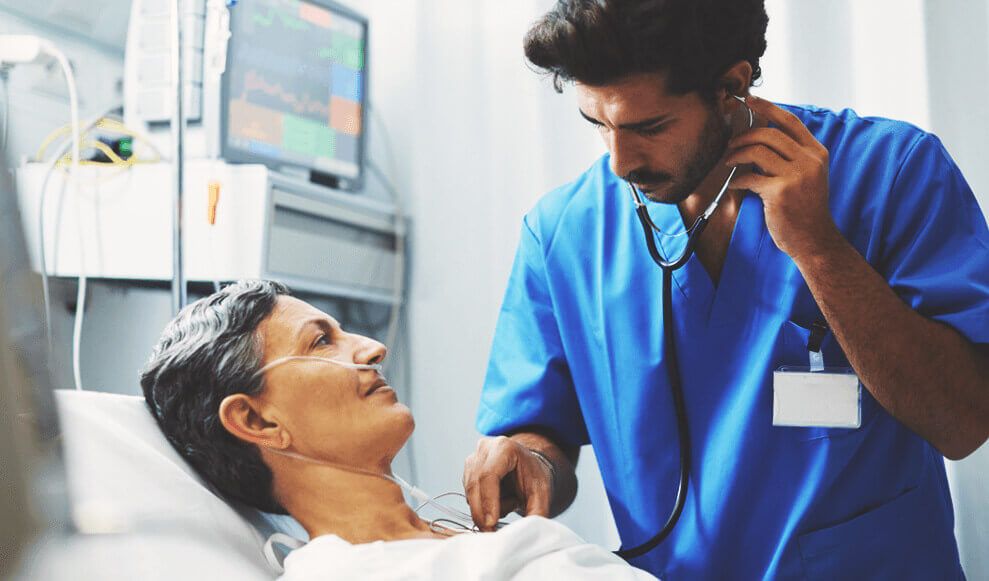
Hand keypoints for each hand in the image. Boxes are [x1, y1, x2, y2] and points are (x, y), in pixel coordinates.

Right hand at [463, 436, 552, 531]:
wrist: (526, 468)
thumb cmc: (533, 477)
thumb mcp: (541, 492)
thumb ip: (537, 511)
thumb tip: (528, 531)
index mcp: (504, 447)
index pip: (489, 475)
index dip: (488, 500)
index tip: (491, 522)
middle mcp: (484, 448)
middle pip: (474, 484)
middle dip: (481, 512)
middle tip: (491, 532)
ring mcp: (473, 458)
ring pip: (470, 492)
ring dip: (484, 508)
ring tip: (510, 503)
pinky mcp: (467, 471)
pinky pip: (469, 495)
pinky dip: (481, 506)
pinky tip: (500, 501)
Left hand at [725, 95, 842, 259]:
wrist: (814, 239)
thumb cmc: (805, 208)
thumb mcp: (807, 175)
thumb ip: (792, 155)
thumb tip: (761, 135)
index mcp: (816, 152)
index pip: (789, 121)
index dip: (767, 107)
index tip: (748, 99)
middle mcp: (809, 161)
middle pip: (769, 133)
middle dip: (743, 135)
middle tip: (730, 144)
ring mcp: (796, 176)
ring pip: (757, 151)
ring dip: (736, 154)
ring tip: (729, 162)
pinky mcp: (780, 192)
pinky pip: (749, 176)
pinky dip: (737, 179)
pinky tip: (735, 184)